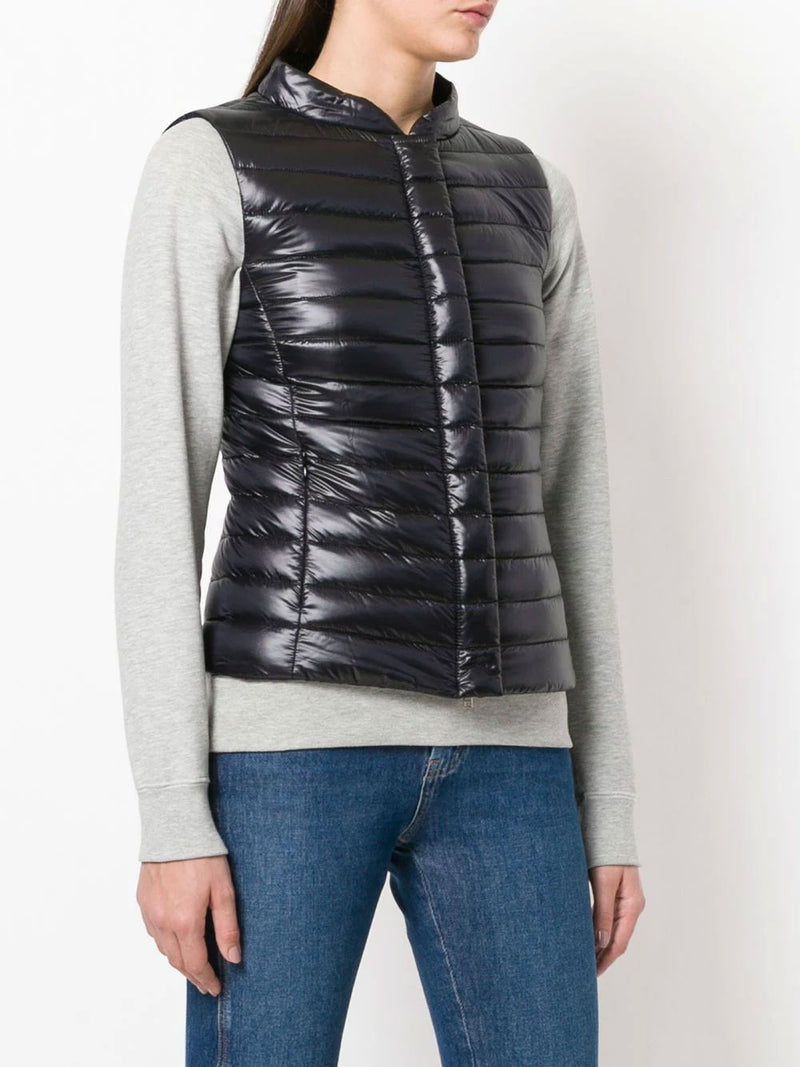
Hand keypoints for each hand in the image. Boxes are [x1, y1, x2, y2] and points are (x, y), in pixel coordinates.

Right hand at [136, 855, 241, 995]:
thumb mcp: (223, 890)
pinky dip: (165, 942)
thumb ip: (227, 927)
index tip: (215, 988)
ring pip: (163, 948)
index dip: (206, 980)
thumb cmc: (202, 854)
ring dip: (178, 959)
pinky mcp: (143, 901)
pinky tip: (175, 939)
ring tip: (193, 964)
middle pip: (177, 961)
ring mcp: (150, 912)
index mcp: (185, 922)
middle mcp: (163, 922)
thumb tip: (233, 958)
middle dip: (193, 975)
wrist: (174, 827)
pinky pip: (153, 931)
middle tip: (206, 982)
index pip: (195, 964)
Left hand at [588, 864, 644, 975]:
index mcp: (632, 906)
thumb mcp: (603, 883)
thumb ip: (602, 912)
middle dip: (603, 956)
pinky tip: (589, 936)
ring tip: (586, 959)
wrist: (608, 827)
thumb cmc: (607, 853)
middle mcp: (631, 906)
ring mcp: (623, 900)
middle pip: (617, 939)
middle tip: (586, 972)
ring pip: (612, 930)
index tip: (592, 973)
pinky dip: (599, 930)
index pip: (619, 942)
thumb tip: (601, 943)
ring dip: (600, 945)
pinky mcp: (614, 893)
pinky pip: (607, 918)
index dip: (606, 959)